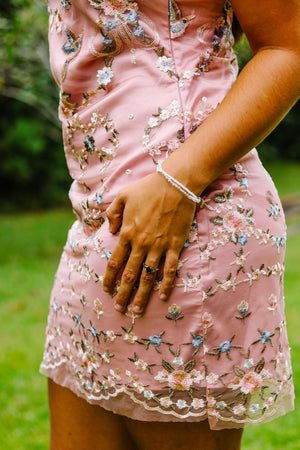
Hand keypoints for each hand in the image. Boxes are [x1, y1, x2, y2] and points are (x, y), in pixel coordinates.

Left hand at [102, 172, 195, 313]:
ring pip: (148, 277)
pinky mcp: (175, 245)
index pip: (114, 262)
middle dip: (123, 293)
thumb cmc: (148, 187)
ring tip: (136, 310)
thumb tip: (110, 230)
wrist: (176, 184)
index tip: (106, 290)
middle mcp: (141, 243)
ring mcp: (159, 246)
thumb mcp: (122, 196)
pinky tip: (162, 297)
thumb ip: (112, 214)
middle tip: (119, 308)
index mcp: (127, 233)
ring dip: (142, 295)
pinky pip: (169, 269)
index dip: (109, 279)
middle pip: (129, 275)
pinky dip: (166, 284)